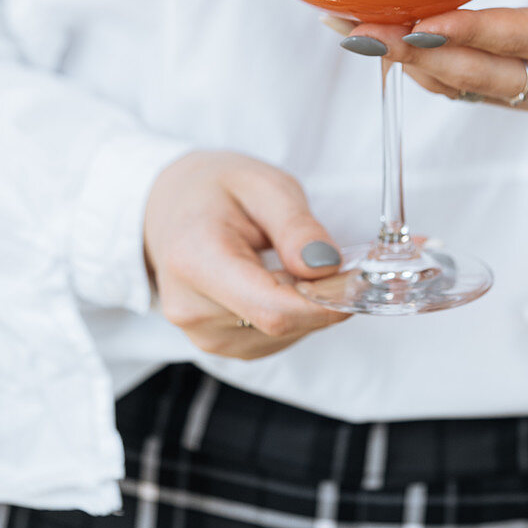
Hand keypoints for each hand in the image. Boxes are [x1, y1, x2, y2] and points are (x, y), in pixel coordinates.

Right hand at [144, 151, 348, 358]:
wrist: (167, 205)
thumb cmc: (214, 188)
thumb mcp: (262, 184)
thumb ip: (295, 225)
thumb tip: (326, 265)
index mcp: (196, 260)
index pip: (272, 309)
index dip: (325, 303)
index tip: (359, 280)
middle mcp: (191, 308)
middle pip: (281, 324)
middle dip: (324, 297)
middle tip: (346, 260)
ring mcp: (200, 332)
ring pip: (283, 335)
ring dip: (309, 306)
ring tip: (302, 261)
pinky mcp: (216, 343)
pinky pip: (272, 338)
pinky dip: (293, 314)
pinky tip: (286, 280)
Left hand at [341, 0, 527, 113]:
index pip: (527, 40)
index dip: (475, 32)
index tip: (425, 18)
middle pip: (479, 75)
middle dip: (416, 54)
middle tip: (361, 30)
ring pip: (458, 87)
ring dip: (401, 61)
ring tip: (348, 31)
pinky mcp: (506, 95)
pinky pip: (455, 88)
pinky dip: (412, 65)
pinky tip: (373, 40)